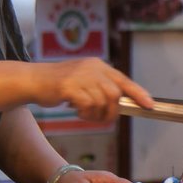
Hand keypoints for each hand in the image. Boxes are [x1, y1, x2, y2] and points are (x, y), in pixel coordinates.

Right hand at [36, 58, 153, 121]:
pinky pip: (88, 106)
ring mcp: (81, 76)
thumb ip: (100, 87)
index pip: (124, 80)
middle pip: (115, 95)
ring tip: (84, 113)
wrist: (33, 80)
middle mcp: (92, 68)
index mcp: (98, 65)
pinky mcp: (70, 86)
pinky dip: (85, 114)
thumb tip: (119, 103)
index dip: (138, 93)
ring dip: (96, 114)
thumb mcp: (83, 80)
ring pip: (102, 102)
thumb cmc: (59, 84)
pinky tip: (76, 111)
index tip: (149, 105)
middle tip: (100, 117)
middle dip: (111, 111)